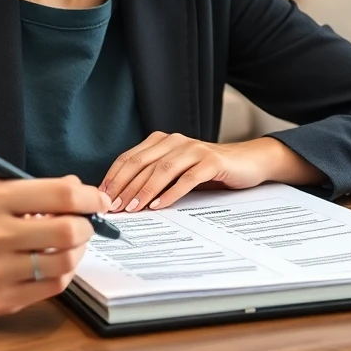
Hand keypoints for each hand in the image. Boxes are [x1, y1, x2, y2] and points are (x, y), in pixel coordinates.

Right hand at [0, 176, 109, 315]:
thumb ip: (34, 190)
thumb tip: (79, 191)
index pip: (59, 196)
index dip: (89, 198)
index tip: (99, 200)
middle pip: (67, 232)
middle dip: (86, 226)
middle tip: (84, 224)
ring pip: (63, 264)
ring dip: (75, 252)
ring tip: (66, 244)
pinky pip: (51, 289)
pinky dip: (60, 274)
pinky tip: (50, 264)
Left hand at [100, 133, 315, 212]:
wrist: (249, 161)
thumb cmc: (209, 171)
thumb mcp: (178, 172)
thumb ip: (155, 178)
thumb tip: (123, 199)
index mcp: (161, 141)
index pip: (129, 158)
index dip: (113, 177)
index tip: (101, 197)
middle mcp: (175, 141)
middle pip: (141, 163)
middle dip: (124, 186)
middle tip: (112, 207)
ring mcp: (194, 149)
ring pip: (162, 169)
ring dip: (144, 190)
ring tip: (132, 208)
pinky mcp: (211, 161)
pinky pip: (187, 178)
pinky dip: (170, 193)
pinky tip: (159, 205)